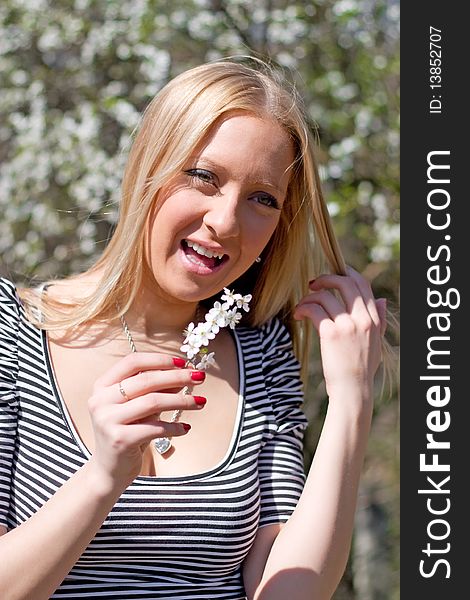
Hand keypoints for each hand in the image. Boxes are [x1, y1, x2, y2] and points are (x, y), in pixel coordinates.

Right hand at [87, 353, 205, 484]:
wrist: (109, 470)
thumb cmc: (127, 432)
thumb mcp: (141, 407)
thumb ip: (158, 389)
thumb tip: (186, 373)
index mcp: (103, 385)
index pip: (133, 362)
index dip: (160, 360)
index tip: (183, 362)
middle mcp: (100, 400)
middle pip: (146, 380)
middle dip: (177, 376)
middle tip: (200, 377)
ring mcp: (107, 420)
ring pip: (153, 402)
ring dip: (182, 400)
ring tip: (200, 402)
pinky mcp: (119, 440)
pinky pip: (155, 428)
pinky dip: (174, 427)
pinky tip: (186, 428)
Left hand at [293, 266, 386, 402]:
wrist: (353, 391)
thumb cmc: (362, 369)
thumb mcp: (376, 343)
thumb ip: (379, 321)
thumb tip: (382, 300)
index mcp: (374, 320)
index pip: (363, 286)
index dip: (348, 274)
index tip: (335, 273)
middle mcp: (362, 319)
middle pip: (345, 283)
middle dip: (326, 278)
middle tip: (313, 284)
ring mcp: (347, 325)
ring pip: (325, 295)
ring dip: (309, 297)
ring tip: (302, 306)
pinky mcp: (330, 333)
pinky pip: (314, 309)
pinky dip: (303, 308)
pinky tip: (298, 315)